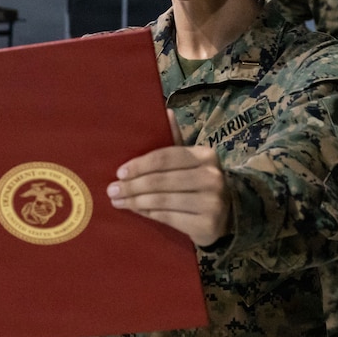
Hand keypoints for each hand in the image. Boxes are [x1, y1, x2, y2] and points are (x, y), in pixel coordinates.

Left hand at [106, 111, 231, 246]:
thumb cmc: (198, 183)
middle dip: (132, 186)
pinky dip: (149, 214)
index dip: (140, 164)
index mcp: (205, 155)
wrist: (225, 215)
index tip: (119, 172)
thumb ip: (175, 140)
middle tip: (112, 190)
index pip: (165, 157)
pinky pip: (168, 218)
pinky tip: (137, 211)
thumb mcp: (189, 161)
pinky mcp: (207, 224)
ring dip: (135, 201)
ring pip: (162, 200)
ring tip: (118, 202)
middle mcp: (212, 177)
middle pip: (161, 180)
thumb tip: (166, 111)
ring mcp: (212, 202)